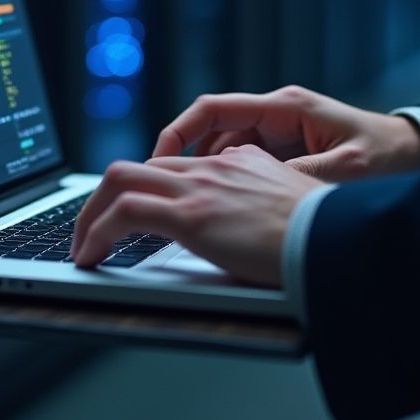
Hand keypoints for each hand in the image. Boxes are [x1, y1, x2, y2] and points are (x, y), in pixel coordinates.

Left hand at [70, 146, 325, 285]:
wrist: (337, 238)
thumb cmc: (322, 234)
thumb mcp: (286, 206)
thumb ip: (255, 205)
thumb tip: (239, 228)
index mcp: (236, 162)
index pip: (172, 166)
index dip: (142, 188)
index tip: (127, 214)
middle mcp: (212, 167)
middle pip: (135, 166)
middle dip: (100, 199)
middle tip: (89, 229)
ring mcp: (199, 188)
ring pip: (119, 180)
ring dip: (89, 215)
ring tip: (82, 247)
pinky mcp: (192, 215)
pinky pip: (124, 212)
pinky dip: (97, 232)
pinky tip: (91, 257)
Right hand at [151, 85, 419, 182]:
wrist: (416, 150)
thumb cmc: (387, 155)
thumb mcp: (346, 169)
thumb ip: (302, 176)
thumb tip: (258, 189)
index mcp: (285, 108)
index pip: (214, 109)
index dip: (179, 131)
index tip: (157, 159)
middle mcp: (276, 113)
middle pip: (211, 128)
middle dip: (183, 157)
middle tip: (163, 190)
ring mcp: (279, 130)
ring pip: (223, 146)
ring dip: (203, 171)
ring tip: (185, 203)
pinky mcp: (285, 148)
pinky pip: (241, 160)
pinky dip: (225, 179)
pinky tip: (220, 206)